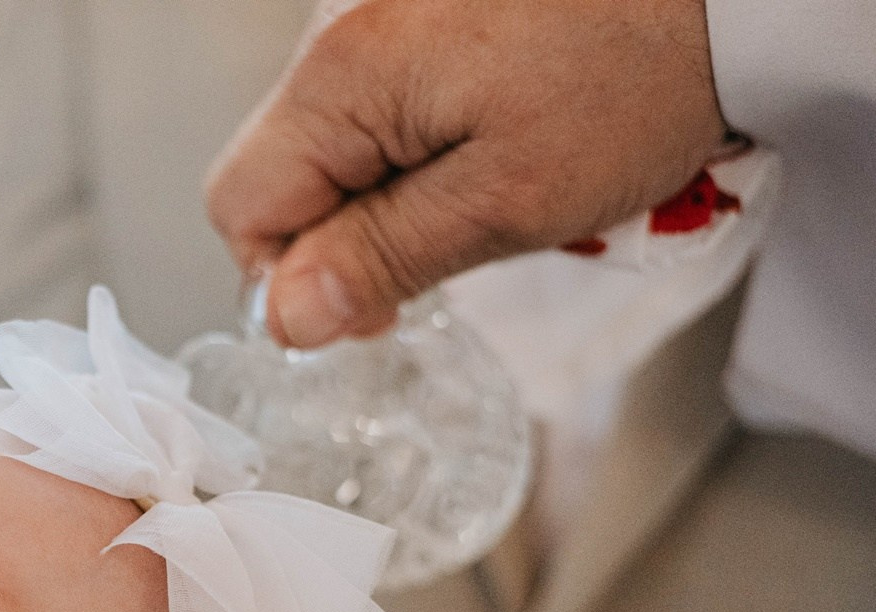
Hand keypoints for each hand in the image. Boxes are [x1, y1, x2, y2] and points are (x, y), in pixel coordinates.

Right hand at [205, 0, 731, 346]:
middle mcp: (340, 28)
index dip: (292, 278)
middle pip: (282, 170)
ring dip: (391, 189)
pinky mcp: (422, 9)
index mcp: (342, 76)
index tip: (379, 302)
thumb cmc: (636, 76)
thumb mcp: (506, 201)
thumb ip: (382, 257)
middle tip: (442, 253)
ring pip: (335, 141)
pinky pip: (386, 101)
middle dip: (346, 232)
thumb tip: (288, 317)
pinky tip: (498, 139)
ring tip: (490, 188)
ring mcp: (379, 11)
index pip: (239, 206)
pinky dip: (426, 142)